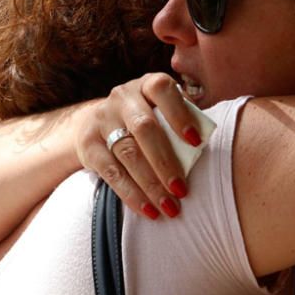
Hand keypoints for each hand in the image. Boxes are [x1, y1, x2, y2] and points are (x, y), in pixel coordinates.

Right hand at [75, 73, 203, 219]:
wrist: (98, 123)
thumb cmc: (148, 119)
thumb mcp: (163, 111)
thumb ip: (184, 120)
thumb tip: (207, 144)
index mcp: (147, 85)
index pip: (162, 90)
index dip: (180, 114)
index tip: (196, 142)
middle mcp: (122, 97)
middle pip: (143, 128)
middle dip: (165, 162)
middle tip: (182, 190)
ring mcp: (102, 119)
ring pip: (127, 153)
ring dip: (150, 184)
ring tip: (169, 206)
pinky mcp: (88, 145)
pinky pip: (111, 172)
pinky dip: (131, 194)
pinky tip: (148, 209)